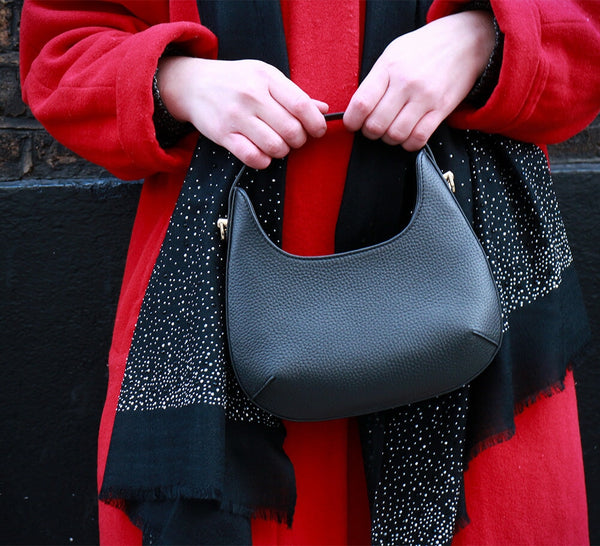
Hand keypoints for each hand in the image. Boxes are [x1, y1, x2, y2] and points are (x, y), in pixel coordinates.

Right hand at [157, 57, 328, 168]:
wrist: (193, 84)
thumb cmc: (236, 81)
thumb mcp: (265, 77)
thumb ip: (294, 94)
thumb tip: (323, 110)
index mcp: (267, 78)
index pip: (301, 105)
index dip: (315, 124)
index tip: (317, 131)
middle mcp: (252, 96)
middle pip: (291, 130)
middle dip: (299, 141)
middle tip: (294, 139)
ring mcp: (236, 116)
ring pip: (275, 146)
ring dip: (282, 151)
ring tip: (277, 145)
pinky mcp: (223, 134)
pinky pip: (252, 157)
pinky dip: (263, 160)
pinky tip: (263, 154)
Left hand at [343, 10, 494, 150]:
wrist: (464, 41)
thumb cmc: (424, 49)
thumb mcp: (392, 54)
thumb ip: (375, 81)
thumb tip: (358, 109)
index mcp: (389, 68)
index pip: (361, 104)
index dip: (352, 121)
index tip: (353, 124)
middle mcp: (406, 83)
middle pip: (376, 125)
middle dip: (370, 132)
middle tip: (373, 127)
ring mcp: (425, 98)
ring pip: (396, 135)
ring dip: (389, 139)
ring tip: (391, 129)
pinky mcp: (441, 109)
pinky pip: (418, 138)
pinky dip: (408, 143)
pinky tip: (407, 135)